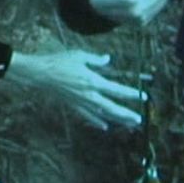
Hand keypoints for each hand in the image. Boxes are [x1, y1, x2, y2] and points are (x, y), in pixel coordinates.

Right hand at [6, 48, 143, 129]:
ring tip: (128, 124)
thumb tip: (108, 60)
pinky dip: (97, 121)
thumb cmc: (59, 61)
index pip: (116, 90)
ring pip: (102, 114)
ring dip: (116, 120)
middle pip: (112, 108)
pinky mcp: (73, 105)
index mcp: (92, 81)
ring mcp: (81, 102)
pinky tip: (104, 126)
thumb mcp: (79, 55)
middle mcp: (89, 95)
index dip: (131, 93)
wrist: (41, 73)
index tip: (142, 96)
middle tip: (139, 119)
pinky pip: (88, 116)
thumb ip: (95, 59)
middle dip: (127, 114)